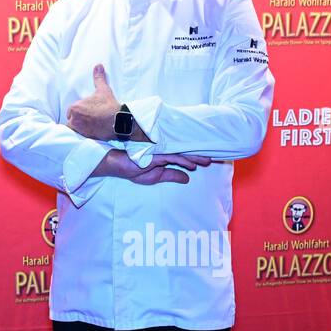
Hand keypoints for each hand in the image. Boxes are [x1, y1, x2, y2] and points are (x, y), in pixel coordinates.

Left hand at [65, 64, 119, 140]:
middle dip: (79, 121)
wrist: (119, 121)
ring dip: (81, 129)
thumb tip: (98, 65)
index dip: (80, 112)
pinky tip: (92, 133)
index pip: (72, 111)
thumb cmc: (110, 106)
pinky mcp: (86, 137)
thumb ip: (98, 78)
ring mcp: (79, 130)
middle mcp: (74, 119)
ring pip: (75, 130)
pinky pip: (80, 138)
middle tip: (90, 120)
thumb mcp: (103, 90)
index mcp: (75, 107)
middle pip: (72, 121)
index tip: (88, 113)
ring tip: (91, 127)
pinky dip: (85, 136)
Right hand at [97, 147, 211, 184]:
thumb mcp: (157, 177)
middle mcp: (165, 152)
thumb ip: (171, 175)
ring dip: (194, 158)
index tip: (207, 161)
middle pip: (185, 153)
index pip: (183, 156)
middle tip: (212, 159)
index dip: (195, 158)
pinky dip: (182, 161)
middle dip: (199, 156)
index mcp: (165, 156)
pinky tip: (191, 165)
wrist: (118, 165)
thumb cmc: (134, 169)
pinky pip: (172, 157)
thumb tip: (187, 178)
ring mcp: (160, 152)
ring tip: (206, 160)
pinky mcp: (155, 154)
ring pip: (181, 153)